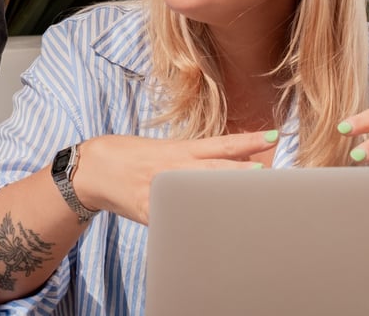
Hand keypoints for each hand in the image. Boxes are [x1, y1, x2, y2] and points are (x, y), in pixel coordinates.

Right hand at [73, 131, 278, 224]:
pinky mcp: (149, 210)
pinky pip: (174, 218)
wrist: (95, 167)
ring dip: (222, 195)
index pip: (221, 143)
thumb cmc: (135, 156)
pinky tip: (207, 230)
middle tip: (269, 171)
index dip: (247, 140)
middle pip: (215, 168)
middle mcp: (175, 167)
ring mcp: (162, 189)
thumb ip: (196, 158)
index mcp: (181, 149)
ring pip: (197, 192)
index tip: (273, 136)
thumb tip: (231, 159)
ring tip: (247, 197)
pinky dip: (190, 222)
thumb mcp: (167, 150)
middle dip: (243, 171)